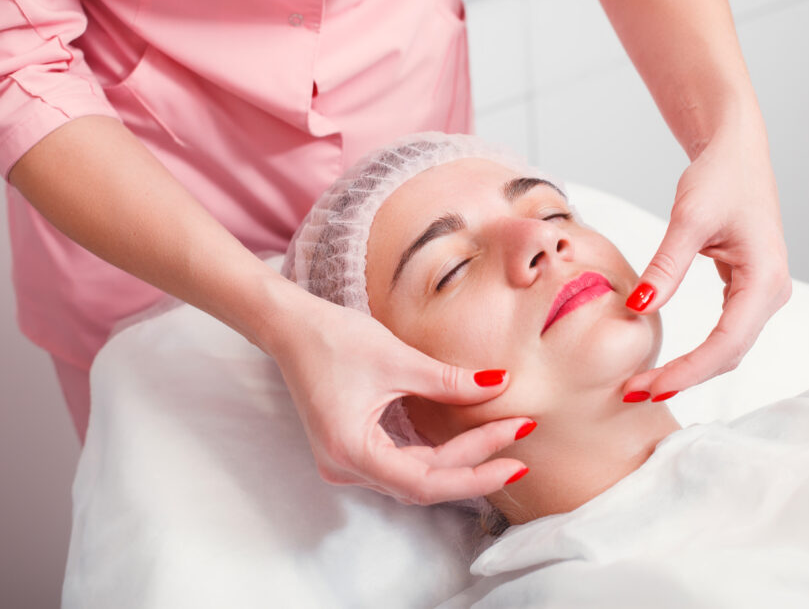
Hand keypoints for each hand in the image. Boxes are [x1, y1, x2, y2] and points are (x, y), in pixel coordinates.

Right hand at [268, 290, 532, 505]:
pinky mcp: (349, 449)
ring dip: (458, 459)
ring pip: (413, 475)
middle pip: (424, 481)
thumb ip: (450, 381)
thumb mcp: (398, 359)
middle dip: (475, 460)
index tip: (516, 459)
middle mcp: (345, 468)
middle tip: (519, 432)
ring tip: (501, 436)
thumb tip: (500, 385)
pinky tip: (465, 439)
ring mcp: (344, 462)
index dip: (476, 474)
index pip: (427, 483)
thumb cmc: (333, 338)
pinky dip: (435, 454)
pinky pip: (400, 464)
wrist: (290, 326)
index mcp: (352, 452)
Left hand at [620, 120, 792, 401]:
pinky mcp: (747, 289)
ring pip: (728, 349)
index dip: (688, 371)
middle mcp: (771, 292)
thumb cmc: (718, 178)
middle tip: (635, 391)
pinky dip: (698, 352)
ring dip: (690, 369)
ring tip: (645, 382)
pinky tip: (668, 362)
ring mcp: (761, 293)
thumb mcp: (688, 219)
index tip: (649, 386)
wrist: (735, 152)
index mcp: (765, 279)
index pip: (726, 343)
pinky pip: (725, 333)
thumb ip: (665, 266)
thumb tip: (640, 309)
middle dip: (685, 377)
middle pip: (729, 354)